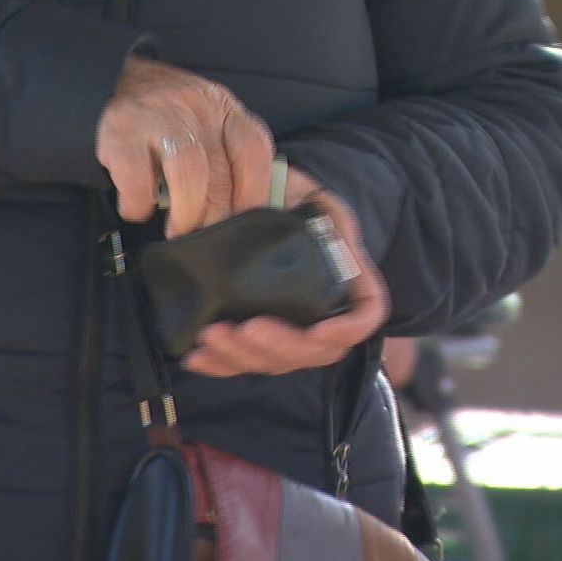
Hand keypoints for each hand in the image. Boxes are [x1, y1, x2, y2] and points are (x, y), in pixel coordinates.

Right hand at [97, 57, 274, 236]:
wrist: (105, 79)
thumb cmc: (161, 113)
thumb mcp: (202, 119)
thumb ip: (224, 152)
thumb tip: (246, 208)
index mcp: (222, 106)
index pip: (253, 150)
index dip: (255, 193)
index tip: (245, 221)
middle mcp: (195, 106)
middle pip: (221, 173)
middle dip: (216, 215)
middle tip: (204, 233)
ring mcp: (157, 116)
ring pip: (190, 175)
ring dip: (187, 214)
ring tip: (178, 230)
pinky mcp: (121, 131)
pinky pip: (138, 180)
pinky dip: (140, 204)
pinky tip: (138, 207)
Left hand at [183, 168, 390, 376]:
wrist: (259, 197)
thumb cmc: (294, 198)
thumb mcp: (318, 199)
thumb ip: (327, 217)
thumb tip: (323, 236)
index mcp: (348, 280)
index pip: (365, 315)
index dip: (347, 330)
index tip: (318, 329)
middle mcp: (323, 313)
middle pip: (314, 351)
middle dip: (278, 346)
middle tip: (245, 328)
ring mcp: (287, 329)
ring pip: (274, 360)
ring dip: (241, 355)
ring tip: (210, 335)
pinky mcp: (253, 335)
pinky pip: (241, 361)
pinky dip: (219, 363)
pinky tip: (195, 357)